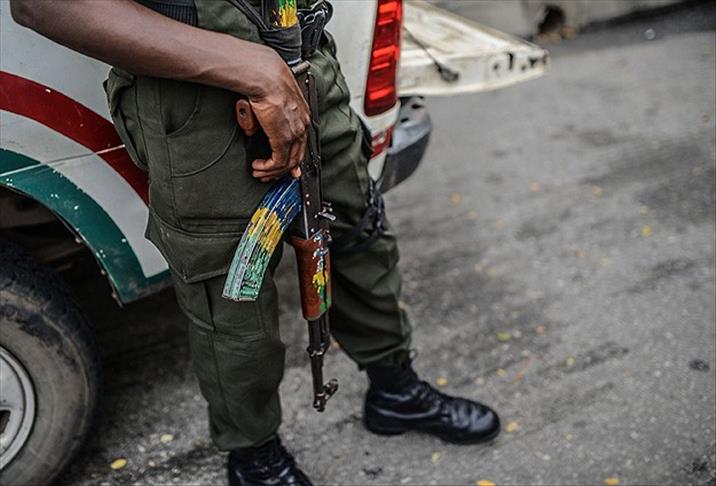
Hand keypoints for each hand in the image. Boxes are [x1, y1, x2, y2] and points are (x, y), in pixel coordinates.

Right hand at [248, 53, 308, 181]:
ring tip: (259, 173)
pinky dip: (268, 168)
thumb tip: (252, 130)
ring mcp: (295, 132)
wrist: (263, 75)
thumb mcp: (265, 100)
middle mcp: (302, 124)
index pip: (301, 142)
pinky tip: (258, 167)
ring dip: (272, 171)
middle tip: (267, 175)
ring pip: (288, 162)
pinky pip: (279, 161)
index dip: (293, 158)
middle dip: (281, 169)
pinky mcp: (284, 138)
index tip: (287, 168)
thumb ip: (261, 117)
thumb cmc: (264, 79)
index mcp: (301, 113)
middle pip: (296, 155)